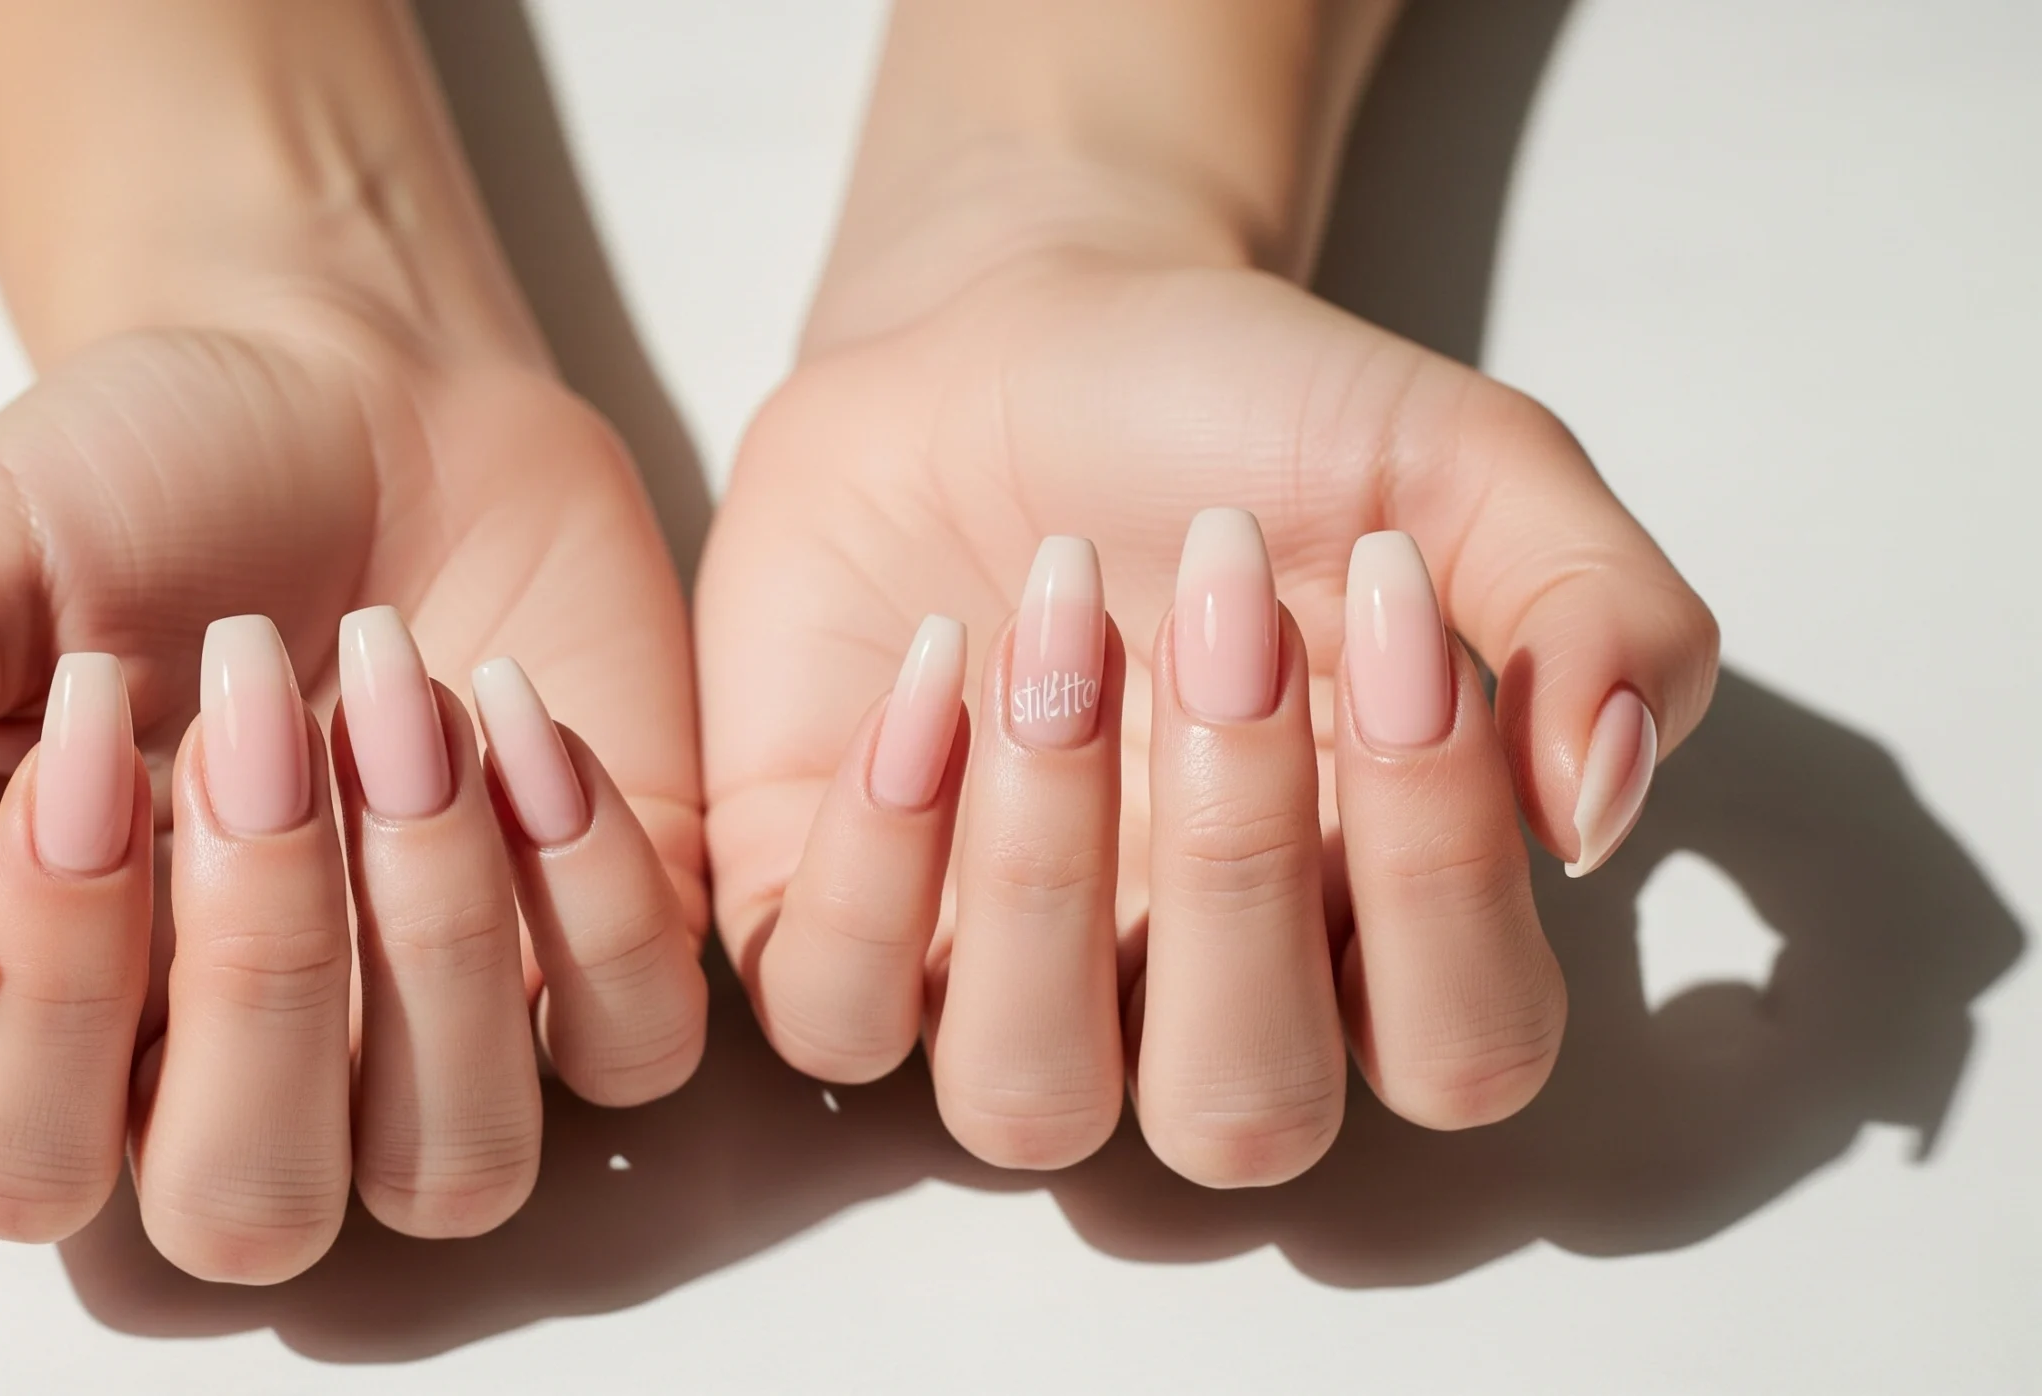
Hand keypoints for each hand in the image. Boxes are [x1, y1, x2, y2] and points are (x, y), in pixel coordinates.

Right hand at [0, 305, 706, 1279]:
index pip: (16, 1163)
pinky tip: (519, 708)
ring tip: (406, 694)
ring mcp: (434, 1041)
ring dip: (439, 935)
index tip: (94, 713)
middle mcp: (236, 1076)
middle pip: (247, 1207)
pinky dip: (596, 894)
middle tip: (264, 710)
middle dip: (261, 965)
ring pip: (456, 1167)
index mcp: (41, 1022)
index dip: (53, 975)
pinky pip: (634, 1050)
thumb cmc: (125, 493)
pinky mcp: (598, 964)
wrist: (344, 386)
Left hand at [700, 245, 1717, 1182]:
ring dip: (1039, 872)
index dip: (1440, 868)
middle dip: (1235, 859)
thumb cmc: (1247, 421)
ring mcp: (992, 976)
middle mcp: (1183, 991)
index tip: (1392, 594)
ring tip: (1053, 628)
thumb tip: (1602, 806)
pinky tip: (929, 664)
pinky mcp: (822, 919)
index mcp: (1365, 922)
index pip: (1458, 1051)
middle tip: (1214, 606)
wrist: (1007, 333)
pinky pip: (832, 1013)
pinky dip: (876, 857)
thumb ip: (1597, 615)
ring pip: (1024, 1101)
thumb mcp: (1464, 464)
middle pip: (1240, 1118)